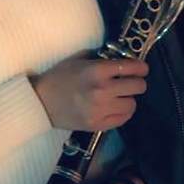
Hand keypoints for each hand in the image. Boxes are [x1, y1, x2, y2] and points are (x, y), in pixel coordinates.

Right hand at [29, 49, 148, 130]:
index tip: (142, 68)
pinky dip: (122, 112)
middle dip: (137, 82)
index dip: (141, 67)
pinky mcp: (98, 125)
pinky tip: (114, 106)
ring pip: (132, 104)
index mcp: (97, 70)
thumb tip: (122, 59)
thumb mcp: (79, 59)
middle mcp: (102, 90)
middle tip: (132, 81)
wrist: (41, 101)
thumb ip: (102, 58)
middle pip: (138, 87)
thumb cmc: (60, 76)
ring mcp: (101, 110)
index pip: (131, 68)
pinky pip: (123, 119)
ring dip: (128, 98)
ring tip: (120, 95)